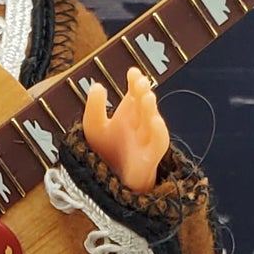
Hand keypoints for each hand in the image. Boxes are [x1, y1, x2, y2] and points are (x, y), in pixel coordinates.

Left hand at [80, 68, 169, 194]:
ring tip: (147, 96)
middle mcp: (140, 123)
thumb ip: (94, 108)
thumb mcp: (93, 127)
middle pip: (144, 104)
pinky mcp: (150, 158)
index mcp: (129, 113)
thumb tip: (98, 86)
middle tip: (139, 82)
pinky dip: (159, 131)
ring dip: (151, 108)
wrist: (108, 181)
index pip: (135, 92)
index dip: (135, 81)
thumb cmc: (105, 151)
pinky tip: (154, 120)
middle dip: (143, 92)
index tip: (132, 72)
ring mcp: (147, 139)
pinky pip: (159, 143)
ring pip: (153, 120)